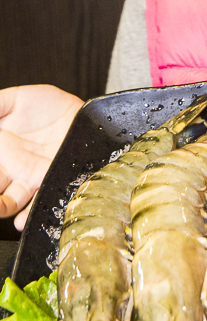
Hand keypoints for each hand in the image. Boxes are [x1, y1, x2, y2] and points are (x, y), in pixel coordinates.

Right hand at [0, 85, 82, 229]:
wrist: (84, 114)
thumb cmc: (51, 107)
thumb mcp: (18, 100)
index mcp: (1, 151)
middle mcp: (14, 169)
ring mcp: (32, 178)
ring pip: (9, 202)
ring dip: (1, 209)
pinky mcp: (51, 182)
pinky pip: (38, 203)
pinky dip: (27, 216)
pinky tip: (20, 220)